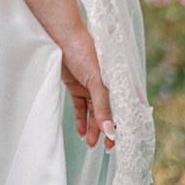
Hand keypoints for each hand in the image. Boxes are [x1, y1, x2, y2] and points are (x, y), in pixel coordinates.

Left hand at [57, 25, 116, 151]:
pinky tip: (80, 132)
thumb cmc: (83, 52)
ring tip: (90, 144)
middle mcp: (106, 86)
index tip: (121, 143)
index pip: (124, 109)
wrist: (60, 36)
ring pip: (94, 113)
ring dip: (93, 129)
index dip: (123, 126)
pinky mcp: (76, 86)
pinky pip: (81, 107)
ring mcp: (90, 86)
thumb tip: (110, 132)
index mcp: (116, 83)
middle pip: (109, 113)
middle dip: (107, 131)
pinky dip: (81, 120)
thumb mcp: (96, 81)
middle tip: (106, 148)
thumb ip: (103, 106)